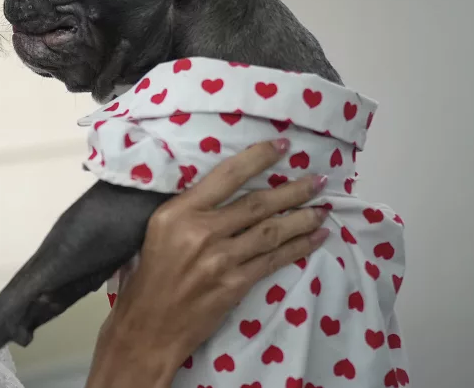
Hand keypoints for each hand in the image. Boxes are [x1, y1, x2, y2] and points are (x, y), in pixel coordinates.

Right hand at [86, 138, 328, 387]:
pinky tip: (316, 238)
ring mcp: (220, 259)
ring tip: (324, 207)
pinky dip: (299, 247)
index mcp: (177, 212)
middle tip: (318, 179)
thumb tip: (229, 191)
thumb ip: (191, 209)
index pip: (225, 177)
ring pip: (272, 231)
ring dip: (303, 218)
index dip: (257, 159)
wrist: (148, 326)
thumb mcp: (159, 230)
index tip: (281, 146)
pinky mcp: (235, 284)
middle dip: (293, 190)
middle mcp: (201, 231)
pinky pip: (274, 260)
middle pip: (257, 203)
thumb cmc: (150, 276)